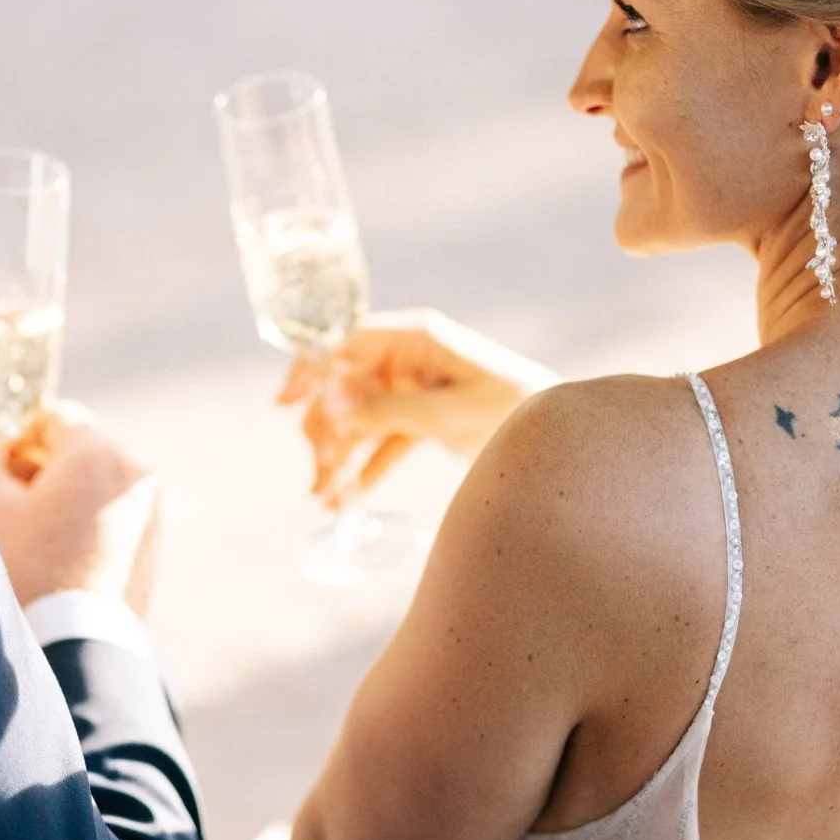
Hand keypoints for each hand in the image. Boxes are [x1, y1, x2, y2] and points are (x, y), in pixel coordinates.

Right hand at [0, 402, 159, 614]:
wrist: (69, 651)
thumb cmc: (22, 572)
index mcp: (98, 453)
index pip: (52, 417)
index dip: (16, 440)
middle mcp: (135, 475)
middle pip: (76, 451)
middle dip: (40, 472)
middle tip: (8, 512)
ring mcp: (150, 515)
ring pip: (93, 487)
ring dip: (61, 501)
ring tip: (30, 544)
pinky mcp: (149, 551)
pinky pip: (109, 519)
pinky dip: (82, 528)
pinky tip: (54, 564)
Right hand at [281, 309, 557, 503]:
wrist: (555, 441)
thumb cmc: (511, 406)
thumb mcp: (447, 411)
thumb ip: (386, 410)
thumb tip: (326, 405)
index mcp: (413, 338)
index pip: (343, 341)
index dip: (309, 368)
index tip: (284, 403)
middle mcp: (405, 360)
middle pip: (342, 389)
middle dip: (324, 432)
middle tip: (318, 474)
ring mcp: (409, 390)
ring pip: (355, 421)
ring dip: (337, 457)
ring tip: (325, 499)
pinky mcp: (417, 422)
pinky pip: (378, 445)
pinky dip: (362, 471)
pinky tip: (344, 501)